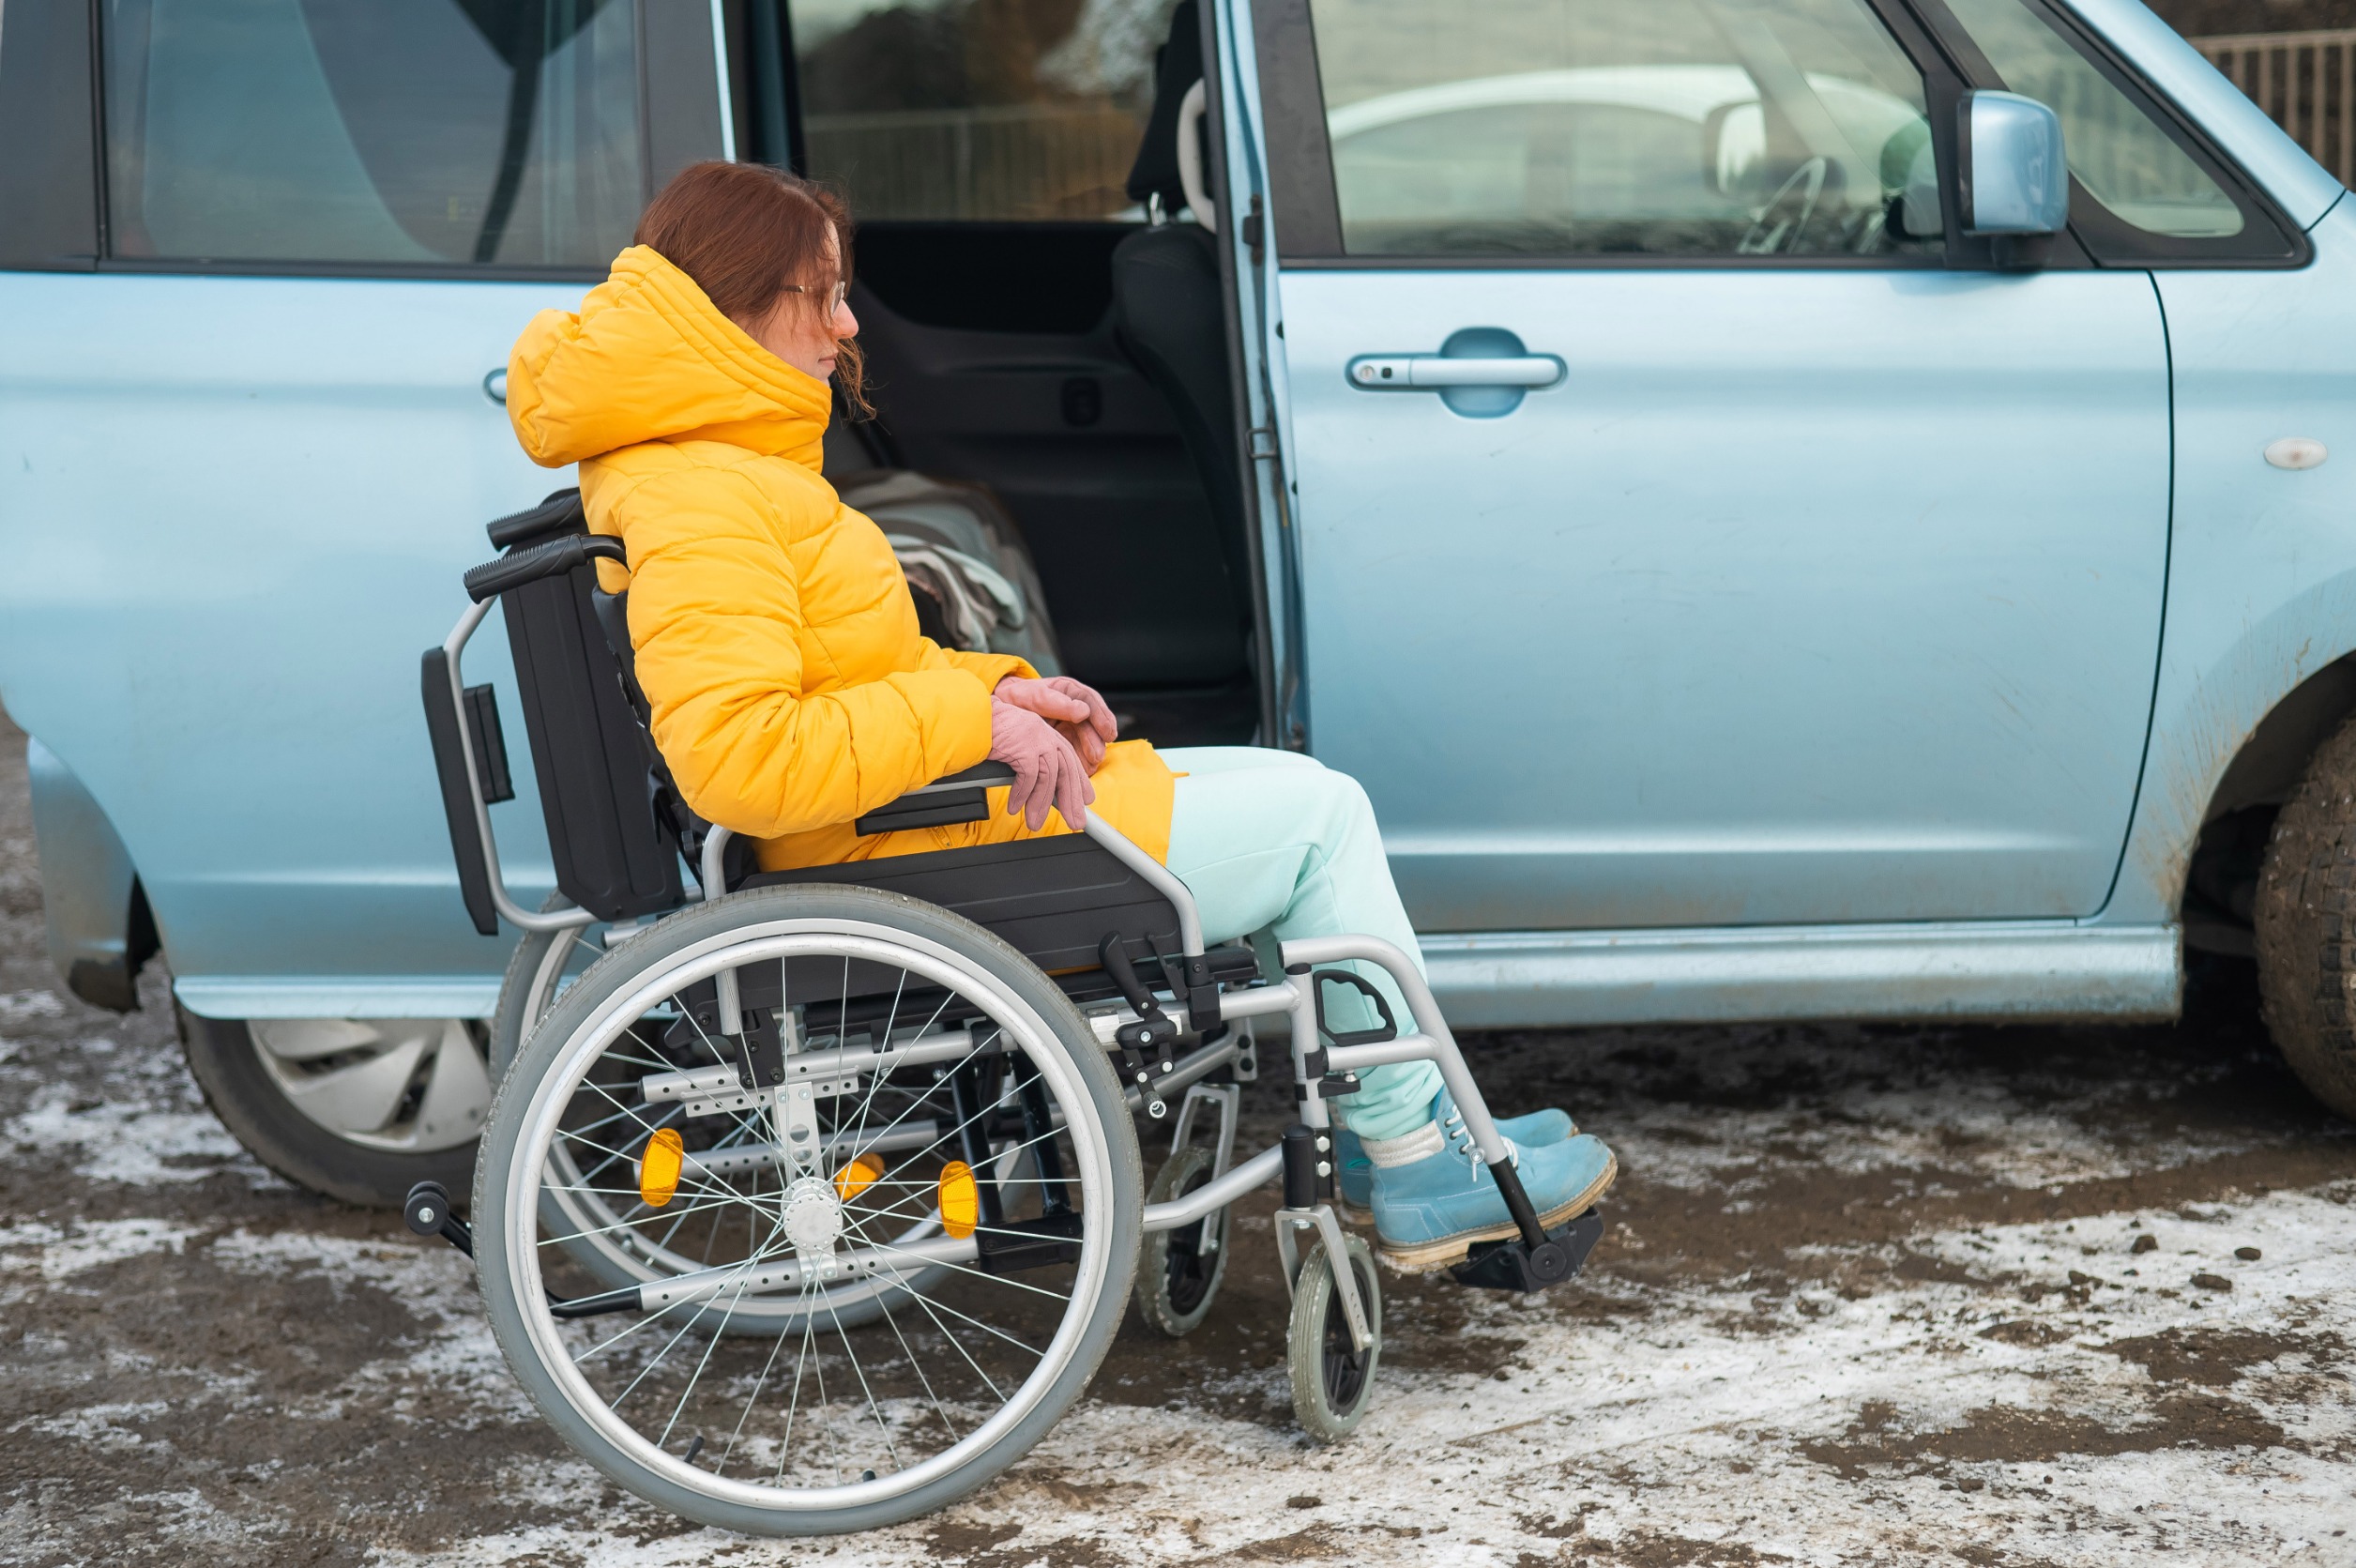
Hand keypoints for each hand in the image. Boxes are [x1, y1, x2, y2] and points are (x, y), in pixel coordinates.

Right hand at [988, 701, 1095, 830]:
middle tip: (1075, 821)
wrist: (969, 719)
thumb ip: (1029, 761)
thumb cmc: (986, 732)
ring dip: (1041, 804)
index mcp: (1044, 732)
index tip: (1085, 799)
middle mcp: (1044, 734)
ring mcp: (1036, 738)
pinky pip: (1028, 778)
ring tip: (1035, 822)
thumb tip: (1037, 790)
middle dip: (1071, 800)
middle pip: (1066, 771)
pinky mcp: (1024, 746)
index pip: (1069, 760)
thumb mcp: (1015, 744)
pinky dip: (1021, 795)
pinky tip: (1014, 807)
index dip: (1079, 781)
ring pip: (1048, 778)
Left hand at [993, 676, 1116, 772]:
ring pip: (1089, 740)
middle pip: (1093, 725)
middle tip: (1097, 755)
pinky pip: (1078, 752)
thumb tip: (1083, 711)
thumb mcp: (1030, 696)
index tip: (1108, 732)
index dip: (1102, 718)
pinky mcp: (1067, 742)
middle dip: (1097, 741)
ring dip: (1092, 753)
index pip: (1091, 702)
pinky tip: (1082, 771)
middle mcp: (1075, 708)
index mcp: (1069, 691)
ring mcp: (1073, 726)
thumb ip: (1054, 701)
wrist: (1002, 710)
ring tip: (1091, 765)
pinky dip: (1081, 762)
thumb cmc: (1015, 699)